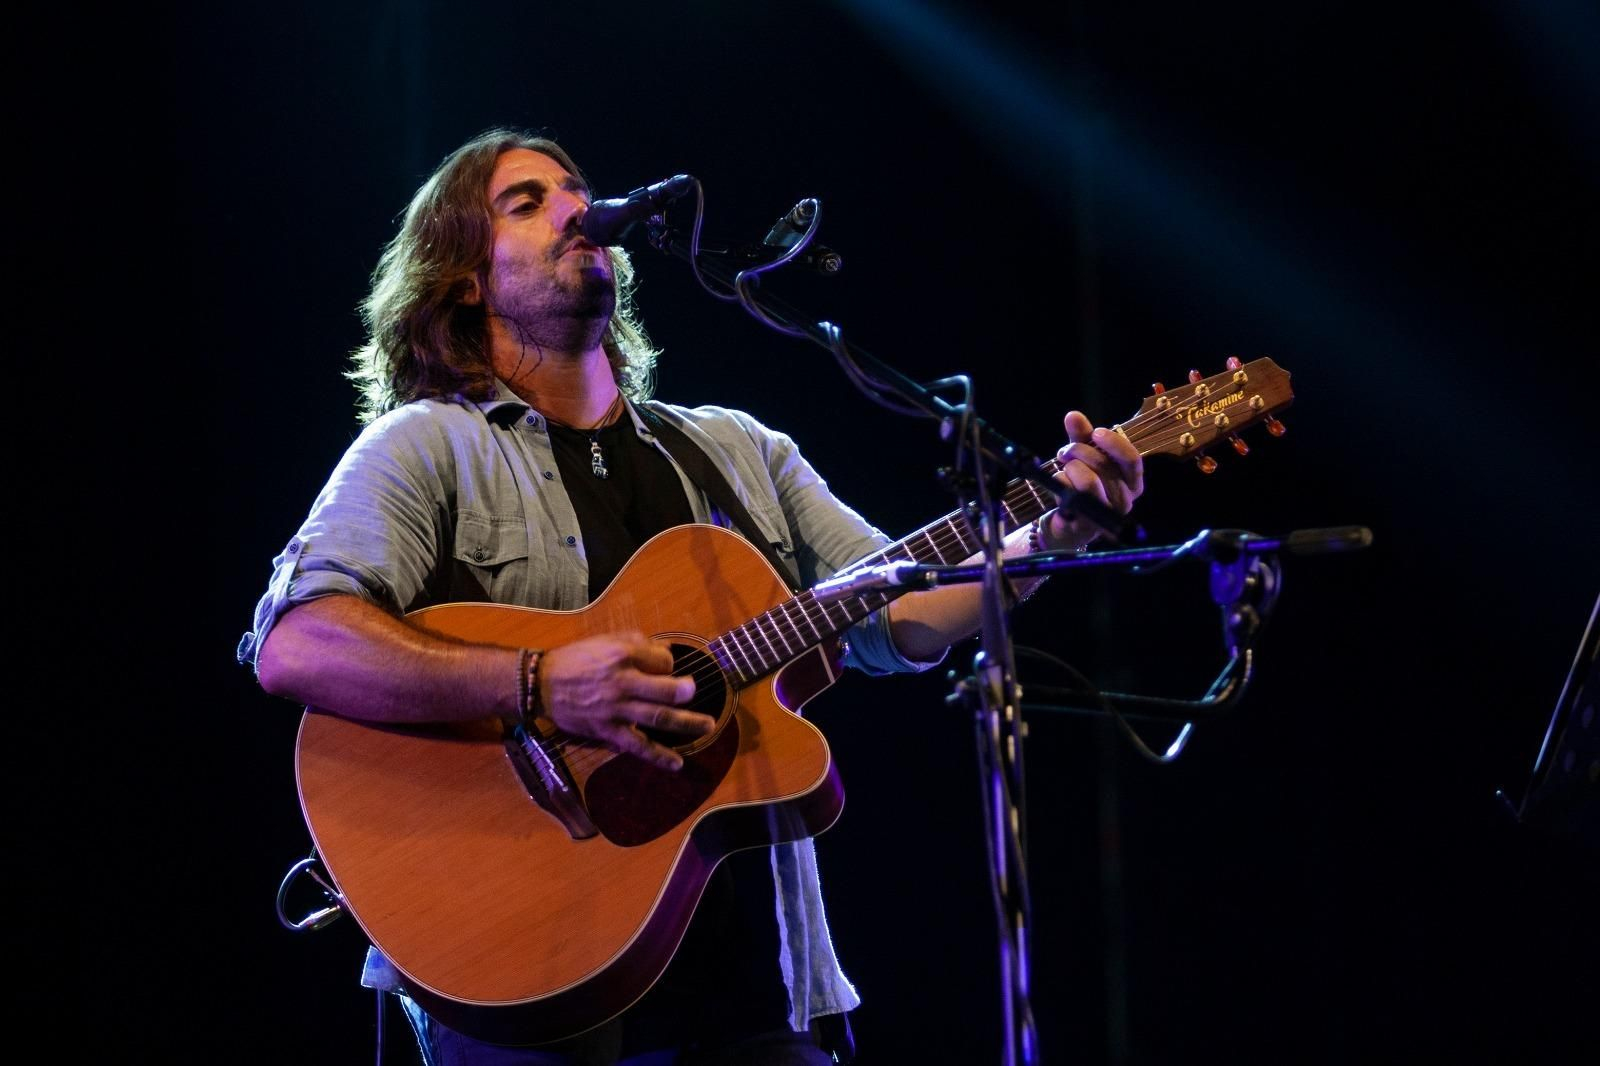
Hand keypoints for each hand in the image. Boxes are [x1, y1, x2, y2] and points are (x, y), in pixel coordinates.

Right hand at [537, 632, 711, 769]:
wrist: (541, 684)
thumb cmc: (577, 659)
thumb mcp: (605, 640)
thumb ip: (637, 643)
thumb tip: (667, 652)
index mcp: (623, 655)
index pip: (661, 660)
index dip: (668, 664)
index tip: (666, 669)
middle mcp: (622, 682)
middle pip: (663, 689)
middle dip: (684, 691)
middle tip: (695, 692)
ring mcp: (616, 709)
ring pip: (657, 717)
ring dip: (686, 723)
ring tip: (708, 725)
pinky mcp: (608, 731)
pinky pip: (638, 746)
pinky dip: (659, 757)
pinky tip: (677, 764)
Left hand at [1045, 411, 1144, 548]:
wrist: (1066, 523)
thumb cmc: (1081, 486)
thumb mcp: (1083, 457)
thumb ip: (1081, 437)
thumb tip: (1073, 415)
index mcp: (1131, 482)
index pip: (1132, 460)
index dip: (1114, 443)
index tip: (1095, 432)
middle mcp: (1124, 500)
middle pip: (1104, 466)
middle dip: (1080, 450)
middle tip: (1065, 450)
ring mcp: (1106, 515)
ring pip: (1089, 481)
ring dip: (1071, 466)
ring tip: (1063, 465)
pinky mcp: (1085, 525)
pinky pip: (1071, 495)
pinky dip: (1061, 481)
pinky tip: (1058, 482)